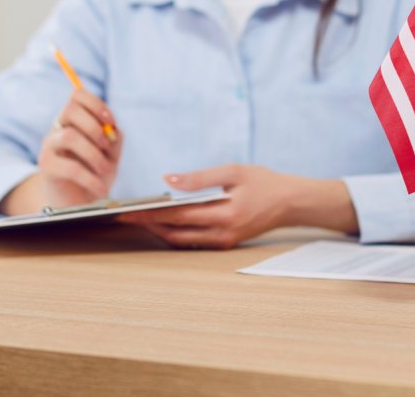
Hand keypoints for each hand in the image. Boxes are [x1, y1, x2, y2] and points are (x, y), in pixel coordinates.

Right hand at [37, 89, 122, 207]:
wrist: (76, 203)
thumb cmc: (94, 174)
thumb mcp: (110, 154)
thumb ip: (114, 139)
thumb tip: (113, 131)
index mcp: (73, 120)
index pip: (77, 95)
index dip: (96, 104)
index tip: (110, 121)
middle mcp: (57, 129)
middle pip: (70, 110)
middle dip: (94, 127)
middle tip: (107, 147)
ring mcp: (49, 147)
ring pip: (69, 136)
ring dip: (94, 154)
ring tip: (105, 170)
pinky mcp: (47, 167)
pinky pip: (69, 167)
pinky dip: (90, 178)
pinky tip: (100, 188)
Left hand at [117, 165, 354, 249]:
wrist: (291, 203)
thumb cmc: (264, 182)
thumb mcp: (233, 171)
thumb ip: (200, 178)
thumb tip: (168, 181)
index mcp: (223, 214)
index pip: (176, 216)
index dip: (148, 214)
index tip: (126, 211)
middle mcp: (221, 233)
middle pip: (174, 232)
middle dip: (147, 224)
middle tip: (123, 215)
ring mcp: (223, 242)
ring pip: (181, 241)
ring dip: (159, 231)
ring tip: (138, 218)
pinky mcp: (225, 244)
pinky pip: (193, 242)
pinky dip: (175, 234)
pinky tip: (162, 223)